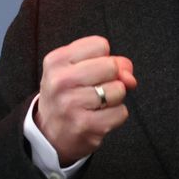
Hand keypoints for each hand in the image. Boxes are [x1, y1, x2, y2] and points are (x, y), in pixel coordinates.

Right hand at [34, 35, 136, 165]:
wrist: (49, 133)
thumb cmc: (69, 95)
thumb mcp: (79, 70)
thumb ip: (110, 63)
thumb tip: (129, 77)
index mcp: (56, 61)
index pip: (100, 45)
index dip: (103, 59)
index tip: (90, 71)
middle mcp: (60, 81)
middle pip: (111, 66)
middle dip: (111, 78)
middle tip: (94, 90)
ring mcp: (71, 104)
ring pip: (118, 89)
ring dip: (115, 98)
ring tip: (96, 105)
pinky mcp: (84, 125)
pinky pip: (121, 112)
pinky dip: (116, 116)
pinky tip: (99, 118)